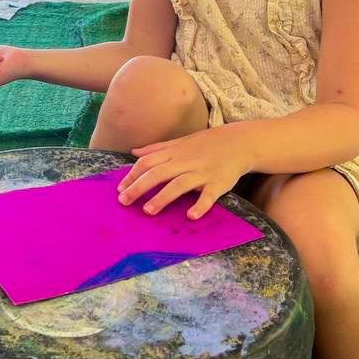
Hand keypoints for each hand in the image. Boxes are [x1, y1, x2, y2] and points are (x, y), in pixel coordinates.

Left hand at [116, 129, 250, 218]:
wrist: (239, 142)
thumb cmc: (205, 144)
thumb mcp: (179, 142)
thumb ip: (156, 149)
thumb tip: (134, 152)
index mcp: (174, 153)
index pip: (147, 163)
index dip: (132, 175)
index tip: (119, 189)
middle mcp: (185, 162)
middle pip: (158, 174)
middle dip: (139, 188)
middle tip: (124, 202)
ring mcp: (202, 173)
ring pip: (179, 184)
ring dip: (163, 198)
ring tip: (148, 211)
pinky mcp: (218, 183)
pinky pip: (209, 195)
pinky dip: (200, 205)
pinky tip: (191, 216)